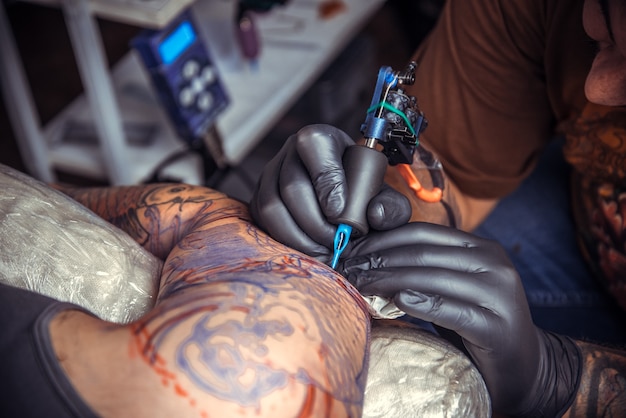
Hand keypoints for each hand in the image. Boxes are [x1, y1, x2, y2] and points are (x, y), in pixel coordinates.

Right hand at [250, 124, 410, 260]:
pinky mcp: (259, 198)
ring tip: (323, 251)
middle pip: (292, 185)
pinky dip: (286, 240)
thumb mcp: (383, 196)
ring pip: (273, 205)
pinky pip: (264, 221)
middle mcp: (290, 152)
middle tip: (335, 243)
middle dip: (315, 222)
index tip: (340, 214)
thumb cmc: (360, 193)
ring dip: (299, 235)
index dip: (326, 181)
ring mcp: (270, 175)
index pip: (314, 146)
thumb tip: (374, 215)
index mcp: (321, 139)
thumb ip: (391, 206)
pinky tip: (308, 250)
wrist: (341, 200)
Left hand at [340, 223, 580, 416]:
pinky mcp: (497, 326)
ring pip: (432, 278)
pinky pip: (451, 310)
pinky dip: (421, 303)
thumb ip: (423, 266)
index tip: (351, 252)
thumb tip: (369, 254)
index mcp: (481, 248)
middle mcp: (494, 263)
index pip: (423, 234)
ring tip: (359, 286)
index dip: (382, 240)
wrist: (523, 367)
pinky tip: (397, 301)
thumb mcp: (450, 286)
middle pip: (423, 254)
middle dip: (379, 260)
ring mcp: (499, 294)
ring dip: (389, 280)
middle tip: (348, 271)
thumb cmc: (475, 323)